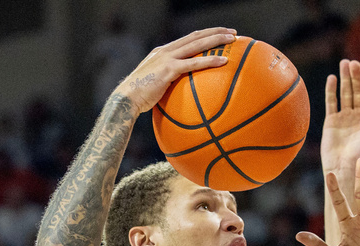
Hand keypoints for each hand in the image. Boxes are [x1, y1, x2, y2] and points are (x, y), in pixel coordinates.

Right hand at [113, 28, 236, 115]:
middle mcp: (166, 50)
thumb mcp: (157, 85)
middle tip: (233, 33)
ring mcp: (167, 58)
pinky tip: (223, 62)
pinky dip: (209, 61)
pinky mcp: (168, 69)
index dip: (205, 35)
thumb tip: (183, 93)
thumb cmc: (141, 97)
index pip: (189, 39)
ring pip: (197, 44)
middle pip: (196, 36)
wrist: (127, 98)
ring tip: (233, 40)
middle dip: (216, 32)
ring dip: (216, 40)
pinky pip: (193, 63)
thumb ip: (170, 83)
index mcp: (164, 52)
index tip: (220, 35)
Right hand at [322, 60, 359, 177]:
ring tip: (344, 63)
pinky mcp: (331, 122)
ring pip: (346, 93)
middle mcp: (359, 117)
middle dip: (356, 76)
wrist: (346, 167)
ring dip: (345, 78)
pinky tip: (332, 78)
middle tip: (353, 63)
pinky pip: (332, 102)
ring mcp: (345, 118)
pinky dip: (331, 90)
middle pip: (359, 91)